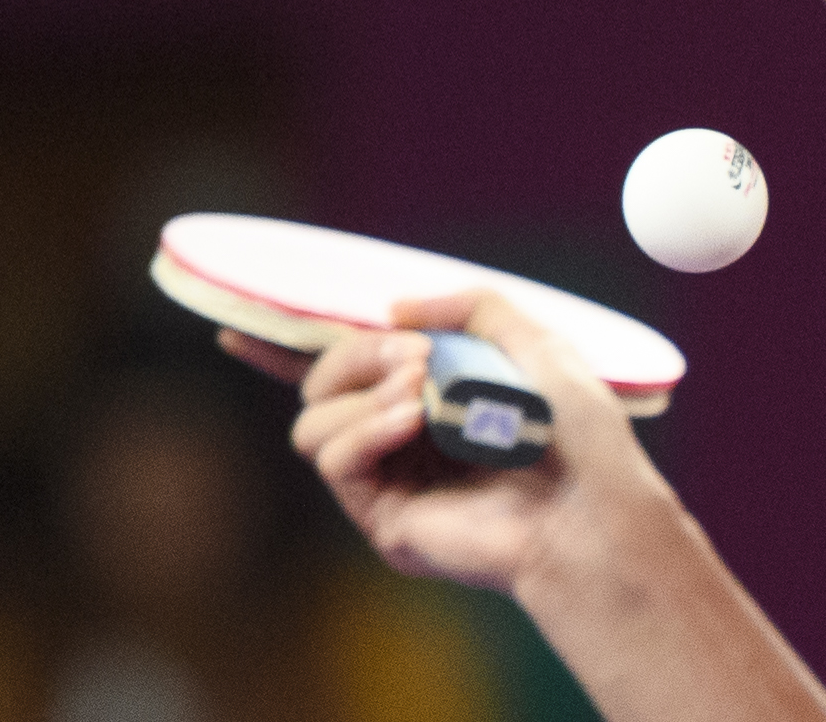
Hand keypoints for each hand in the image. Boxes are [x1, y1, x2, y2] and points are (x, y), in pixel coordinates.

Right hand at [220, 291, 671, 595]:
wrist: (591, 507)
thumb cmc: (577, 433)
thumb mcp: (532, 341)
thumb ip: (468, 307)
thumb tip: (392, 309)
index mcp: (431, 392)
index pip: (345, 369)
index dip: (283, 350)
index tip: (234, 328)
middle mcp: (399, 436)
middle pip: (319, 383)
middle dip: (355, 354)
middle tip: (414, 353)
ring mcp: (388, 479)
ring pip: (313, 422)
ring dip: (361, 390)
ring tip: (422, 390)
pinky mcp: (383, 517)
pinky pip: (334, 460)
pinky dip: (365, 429)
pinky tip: (413, 421)